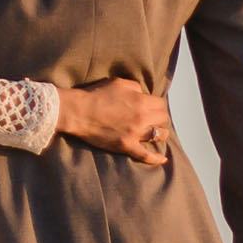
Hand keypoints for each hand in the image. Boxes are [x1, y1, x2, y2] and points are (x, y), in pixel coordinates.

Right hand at [57, 78, 172, 165]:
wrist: (79, 112)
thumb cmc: (97, 95)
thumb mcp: (119, 83)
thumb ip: (136, 88)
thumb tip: (143, 95)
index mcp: (141, 101)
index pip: (161, 104)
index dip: (158, 105)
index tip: (153, 107)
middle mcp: (142, 118)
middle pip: (163, 119)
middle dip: (160, 118)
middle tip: (154, 119)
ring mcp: (135, 134)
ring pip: (159, 136)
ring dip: (160, 134)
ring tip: (156, 134)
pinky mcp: (126, 146)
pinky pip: (145, 155)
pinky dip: (155, 158)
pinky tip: (162, 160)